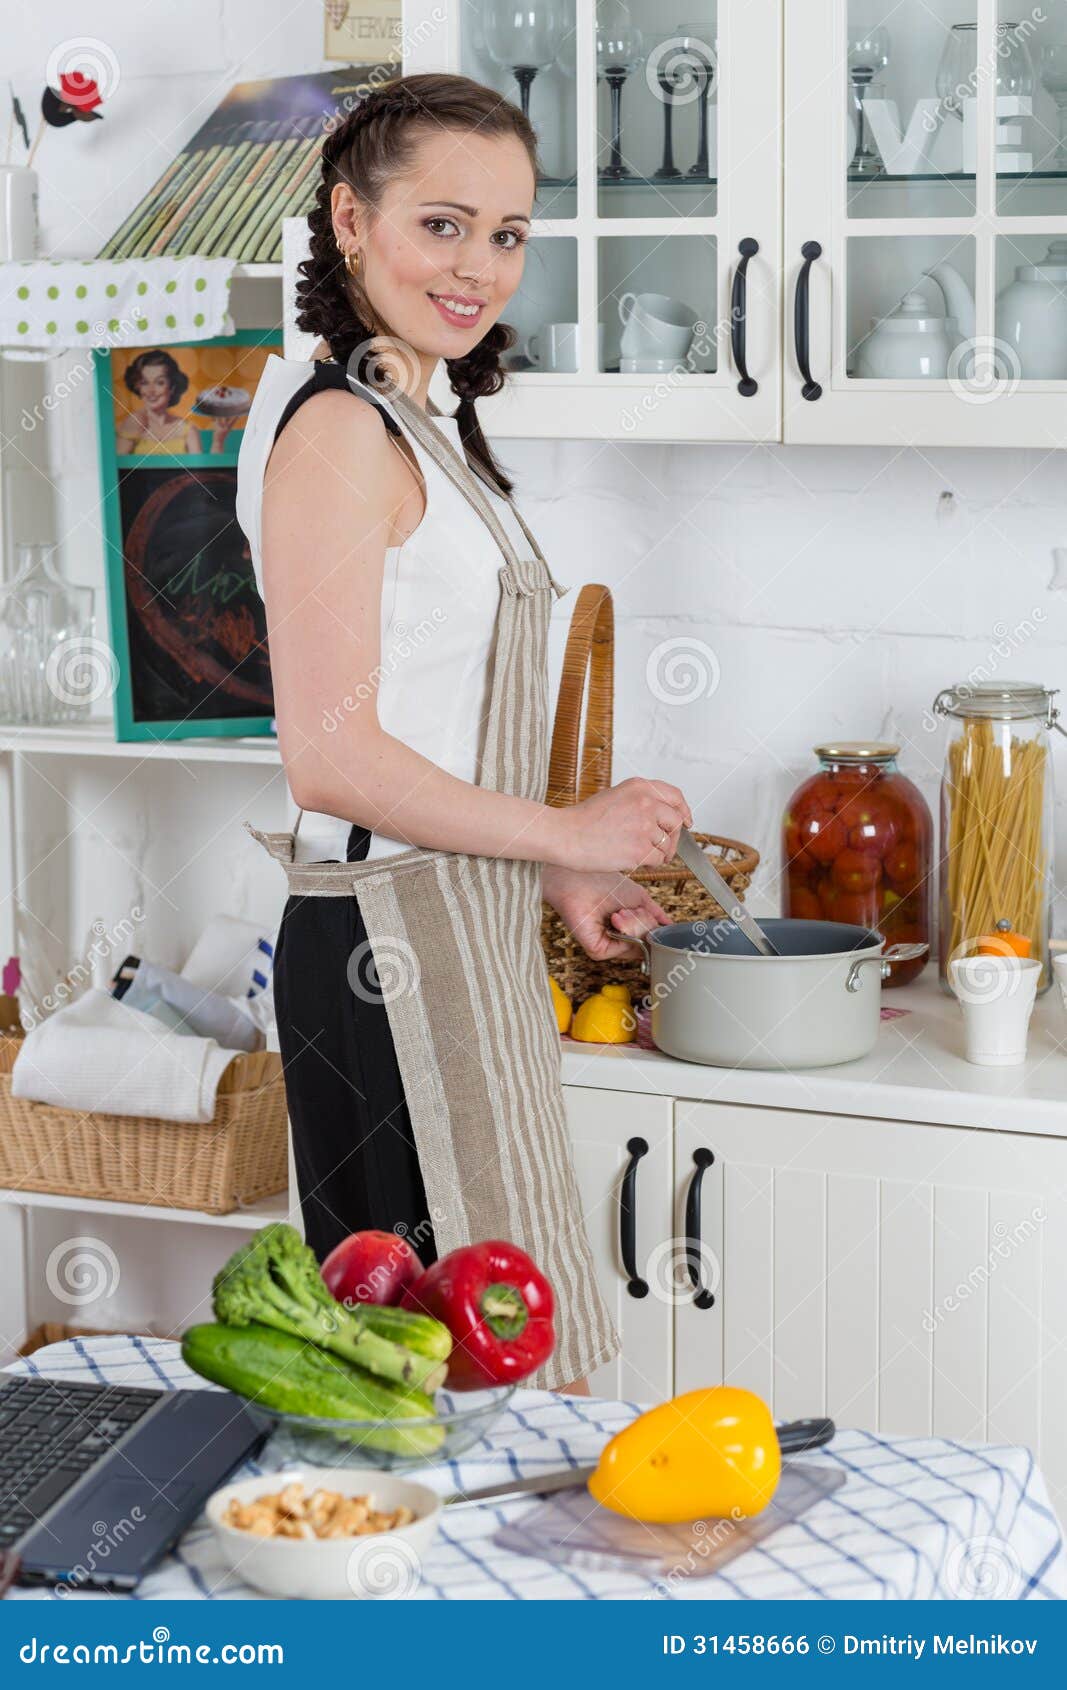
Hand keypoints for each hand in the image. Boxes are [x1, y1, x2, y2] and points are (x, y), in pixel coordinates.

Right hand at [543, 778, 691, 872]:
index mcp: (640, 787)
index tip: (687, 822)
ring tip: (638, 854)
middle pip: (676, 822)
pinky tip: (632, 860)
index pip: (675, 797)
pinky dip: (650, 864)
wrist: (565, 835)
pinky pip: (658, 860)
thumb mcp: (615, 796)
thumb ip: (641, 801)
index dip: (684, 811)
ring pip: (668, 844)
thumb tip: (664, 815)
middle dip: (672, 837)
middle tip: (660, 847)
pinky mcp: (640, 850)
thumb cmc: (584, 819)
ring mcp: (645, 827)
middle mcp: (646, 803)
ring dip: (659, 853)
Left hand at [543, 866, 670, 961]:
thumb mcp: (640, 899)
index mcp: (626, 930)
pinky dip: (627, 930)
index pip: (652, 939)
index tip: (649, 914)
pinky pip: (626, 948)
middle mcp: (617, 941)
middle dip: (646, 924)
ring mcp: (608, 946)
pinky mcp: (597, 950)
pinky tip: (615, 918)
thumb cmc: (604, 883)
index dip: (657, 928)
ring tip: (620, 911)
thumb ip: (656, 915)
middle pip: (649, 945)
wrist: (581, 877)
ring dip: (636, 925)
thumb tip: (670, 927)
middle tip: (630, 910)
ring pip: (640, 948)